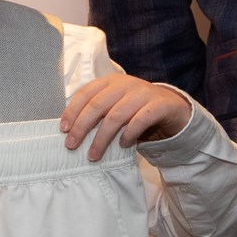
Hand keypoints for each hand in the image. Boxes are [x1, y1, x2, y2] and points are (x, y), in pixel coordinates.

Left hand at [60, 75, 190, 161]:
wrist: (173, 108)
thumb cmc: (137, 110)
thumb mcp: (115, 107)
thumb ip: (98, 114)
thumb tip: (72, 133)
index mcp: (111, 82)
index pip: (86, 93)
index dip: (72, 111)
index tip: (63, 129)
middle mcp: (125, 84)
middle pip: (97, 105)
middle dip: (82, 127)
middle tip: (71, 145)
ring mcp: (143, 93)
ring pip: (116, 115)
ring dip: (102, 138)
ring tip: (94, 154)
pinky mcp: (159, 105)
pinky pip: (140, 120)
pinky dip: (129, 134)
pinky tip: (123, 145)